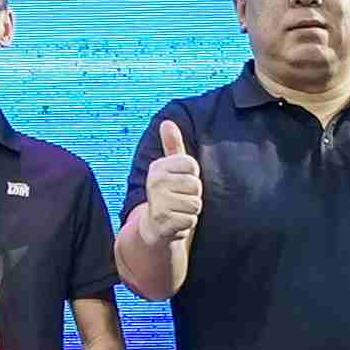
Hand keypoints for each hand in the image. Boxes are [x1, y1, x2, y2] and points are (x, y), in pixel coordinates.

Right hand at [139, 118, 204, 244]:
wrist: (153, 227)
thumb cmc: (168, 194)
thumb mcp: (169, 168)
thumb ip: (171, 145)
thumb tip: (166, 122)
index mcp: (158, 166)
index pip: (192, 165)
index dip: (192, 176)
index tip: (180, 182)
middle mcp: (155, 182)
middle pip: (196, 185)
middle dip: (193, 195)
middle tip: (179, 199)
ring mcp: (158, 202)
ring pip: (195, 203)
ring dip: (190, 210)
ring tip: (178, 210)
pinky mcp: (163, 221)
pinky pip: (191, 219)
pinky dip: (187, 223)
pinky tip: (176, 222)